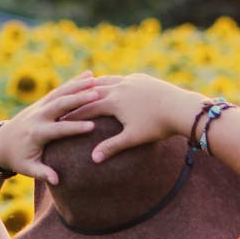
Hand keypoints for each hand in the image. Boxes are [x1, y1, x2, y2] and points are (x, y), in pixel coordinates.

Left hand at [0, 71, 119, 183]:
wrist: (2, 143)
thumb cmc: (18, 159)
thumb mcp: (27, 168)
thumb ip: (42, 173)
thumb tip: (56, 181)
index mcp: (36, 133)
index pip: (58, 129)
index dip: (74, 128)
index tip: (92, 126)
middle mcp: (38, 116)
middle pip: (59, 105)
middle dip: (78, 99)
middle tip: (97, 94)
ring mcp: (39, 106)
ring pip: (60, 93)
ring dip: (78, 86)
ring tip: (97, 80)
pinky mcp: (42, 102)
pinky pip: (59, 90)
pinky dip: (74, 82)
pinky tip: (90, 75)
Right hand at [65, 73, 204, 162]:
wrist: (181, 107)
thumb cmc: (157, 126)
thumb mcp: (133, 138)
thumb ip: (112, 147)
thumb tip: (94, 160)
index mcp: (113, 101)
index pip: (86, 108)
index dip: (72, 114)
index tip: (59, 119)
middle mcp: (119, 87)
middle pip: (92, 92)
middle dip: (79, 99)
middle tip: (66, 102)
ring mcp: (130, 80)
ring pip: (107, 81)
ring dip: (94, 86)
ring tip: (84, 90)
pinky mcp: (141, 78)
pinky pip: (121, 78)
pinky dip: (112, 81)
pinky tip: (111, 84)